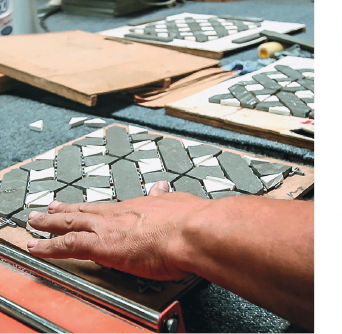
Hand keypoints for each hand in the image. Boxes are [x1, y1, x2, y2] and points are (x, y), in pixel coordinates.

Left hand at [26, 181, 204, 280]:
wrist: (194, 232)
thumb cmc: (194, 222)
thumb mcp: (179, 203)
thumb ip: (167, 199)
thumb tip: (163, 189)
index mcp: (140, 206)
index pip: (110, 207)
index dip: (94, 208)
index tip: (85, 207)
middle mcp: (120, 214)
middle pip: (85, 212)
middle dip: (64, 211)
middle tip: (47, 210)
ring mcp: (108, 228)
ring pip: (69, 224)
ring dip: (49, 225)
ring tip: (34, 224)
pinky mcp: (101, 245)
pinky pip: (66, 245)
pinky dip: (47, 247)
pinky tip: (35, 247)